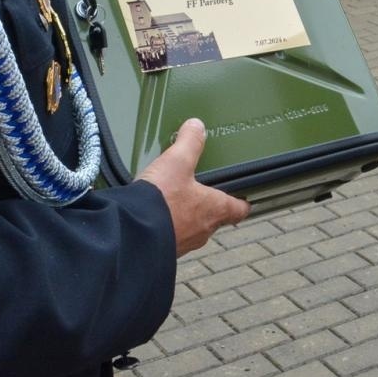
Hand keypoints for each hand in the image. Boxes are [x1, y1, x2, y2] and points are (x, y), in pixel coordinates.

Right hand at [137, 118, 249, 256]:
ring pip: (194, 229)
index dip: (242, 202)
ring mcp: (184, 242)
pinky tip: (156, 215)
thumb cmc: (162, 201)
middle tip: (205, 194)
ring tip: (177, 201)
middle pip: (216, 219)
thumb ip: (189, 142)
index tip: (244, 199)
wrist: (133, 233)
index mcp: (215, 208)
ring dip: (189, 217)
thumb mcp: (177, 161)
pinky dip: (169, 226)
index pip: (239, 209)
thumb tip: (196, 127)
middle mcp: (203, 229)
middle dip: (211, 207)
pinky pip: (172, 237)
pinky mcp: (165, 249)